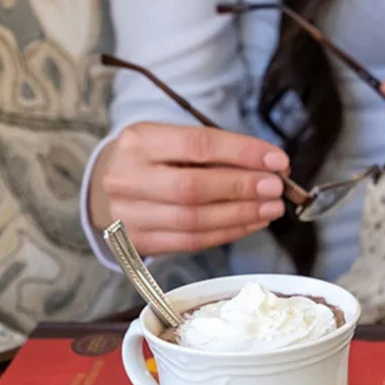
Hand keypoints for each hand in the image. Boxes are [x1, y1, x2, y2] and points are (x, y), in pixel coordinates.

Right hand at [88, 123, 290, 255]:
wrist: (106, 190)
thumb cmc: (152, 162)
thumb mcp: (172, 142)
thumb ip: (215, 152)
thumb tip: (268, 167)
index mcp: (139, 141)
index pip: (197, 144)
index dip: (242, 153)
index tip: (277, 160)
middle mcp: (127, 178)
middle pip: (193, 187)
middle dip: (242, 188)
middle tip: (275, 188)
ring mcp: (129, 215)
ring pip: (194, 221)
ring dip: (240, 216)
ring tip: (270, 209)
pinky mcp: (138, 243)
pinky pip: (191, 242)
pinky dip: (226, 233)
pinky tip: (250, 224)